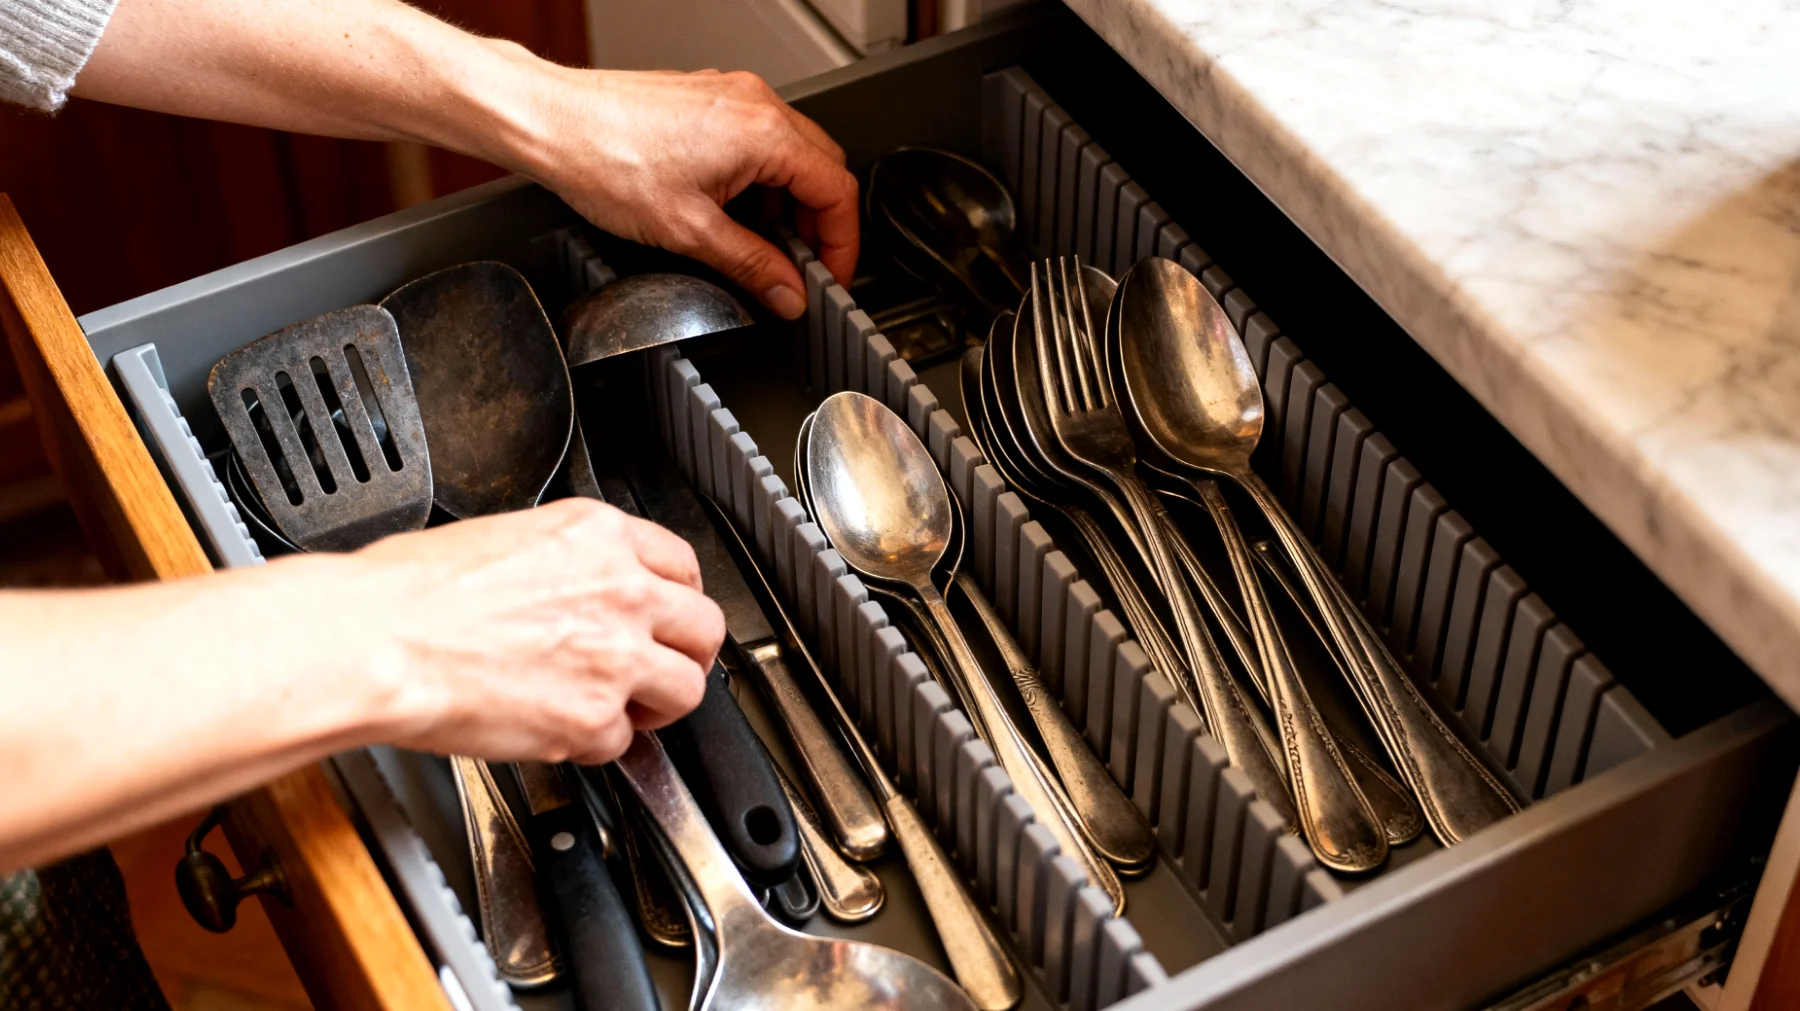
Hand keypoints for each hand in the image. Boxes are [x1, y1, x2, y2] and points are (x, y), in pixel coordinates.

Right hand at [353, 498, 723, 764]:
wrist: (377, 640)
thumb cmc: (412, 592)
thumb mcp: (506, 537)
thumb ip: (568, 562)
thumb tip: (582, 587)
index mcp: (599, 537)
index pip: (683, 565)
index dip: (678, 599)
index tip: (669, 616)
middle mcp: (622, 591)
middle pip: (704, 628)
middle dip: (686, 653)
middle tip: (663, 668)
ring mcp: (616, 656)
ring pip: (686, 689)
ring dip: (659, 704)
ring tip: (623, 708)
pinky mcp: (594, 717)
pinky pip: (624, 741)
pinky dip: (597, 744)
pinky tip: (561, 730)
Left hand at [519, 66, 858, 318]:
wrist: (551, 123)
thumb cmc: (604, 159)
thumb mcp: (690, 232)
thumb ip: (753, 266)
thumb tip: (788, 291)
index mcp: (764, 131)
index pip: (837, 190)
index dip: (842, 244)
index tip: (829, 277)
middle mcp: (755, 103)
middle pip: (822, 168)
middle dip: (819, 225)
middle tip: (803, 269)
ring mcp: (731, 96)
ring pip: (791, 154)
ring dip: (787, 204)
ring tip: (761, 246)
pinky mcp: (707, 100)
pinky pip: (757, 141)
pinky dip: (759, 181)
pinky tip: (732, 212)